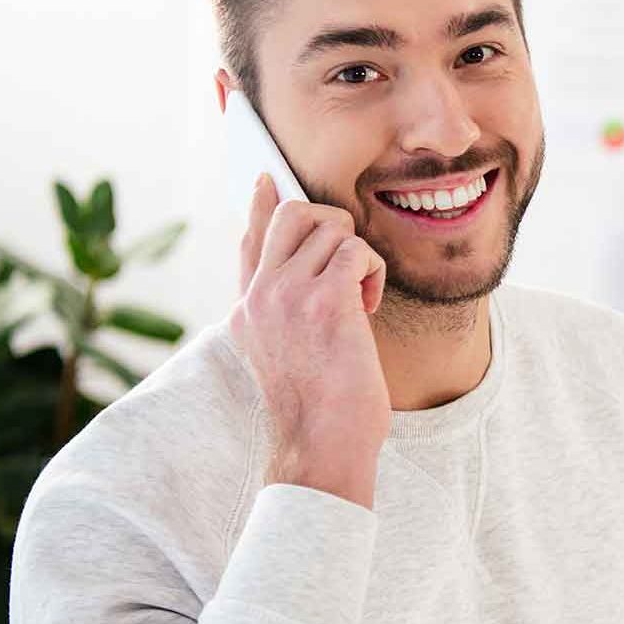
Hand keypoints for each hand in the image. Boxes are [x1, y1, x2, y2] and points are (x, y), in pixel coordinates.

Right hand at [230, 174, 390, 508]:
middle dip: (333, 225)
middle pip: (292, 212)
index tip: (266, 178)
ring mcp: (286, 294)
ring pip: (332, 227)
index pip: (250, 239)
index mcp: (248, 307)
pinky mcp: (323, 301)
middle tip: (349, 267)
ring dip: (360, 259)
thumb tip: (308, 277)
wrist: (322, 445)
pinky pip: (359, 251)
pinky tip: (368, 310)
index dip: (260, 204)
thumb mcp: (288, 349)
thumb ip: (287, 304)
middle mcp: (259, 295)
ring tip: (359, 302)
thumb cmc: (319, 406)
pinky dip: (374, 275)